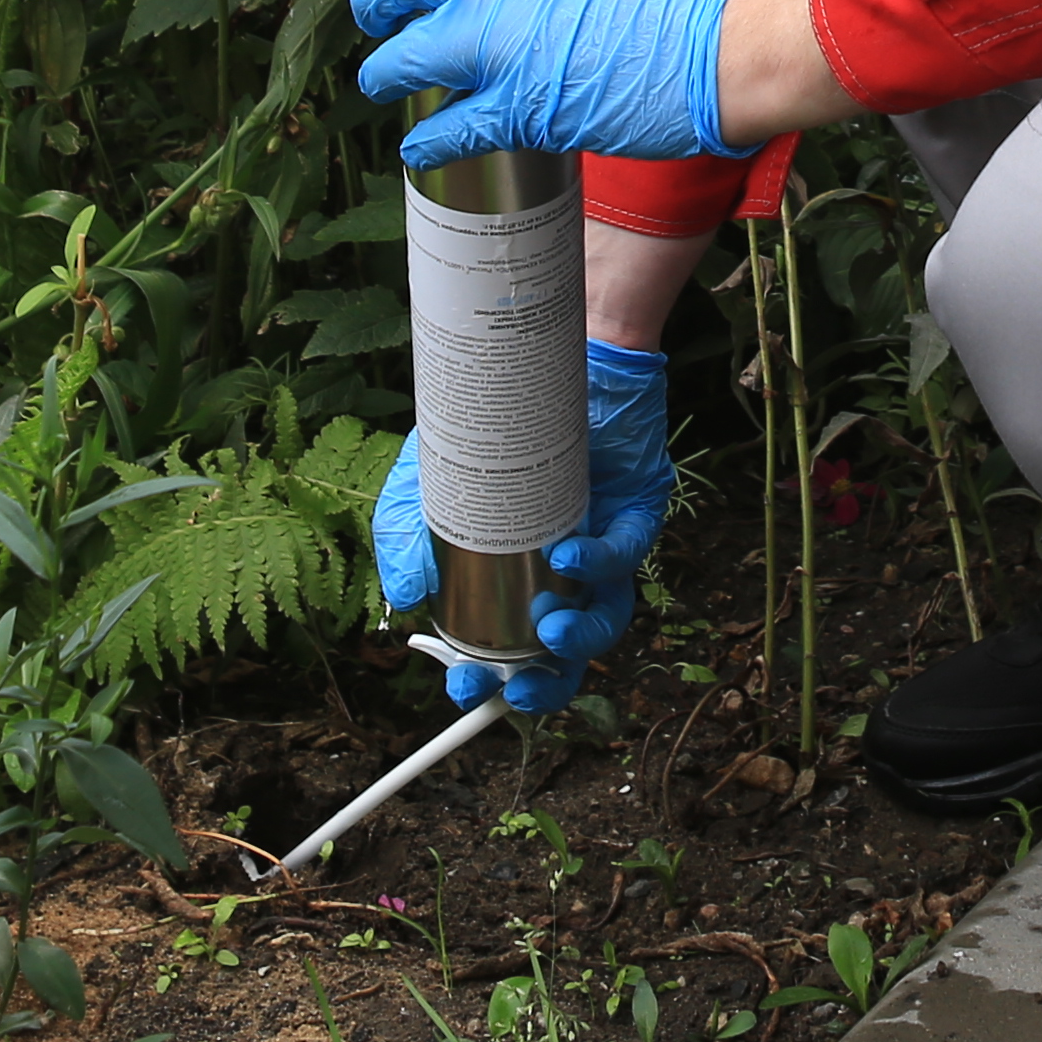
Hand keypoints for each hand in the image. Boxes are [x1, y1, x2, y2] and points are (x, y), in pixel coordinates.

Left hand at [352, 0, 760, 166]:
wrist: (719, 40)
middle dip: (373, 9)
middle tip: (383, 28)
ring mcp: (492, 45)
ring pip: (395, 62)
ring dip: (385, 79)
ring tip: (388, 89)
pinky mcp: (511, 110)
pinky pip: (439, 130)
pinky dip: (423, 143)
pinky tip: (421, 149)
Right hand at [369, 340, 673, 712]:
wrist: (534, 353)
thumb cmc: (484, 422)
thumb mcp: (423, 480)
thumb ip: (404, 536)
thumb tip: (405, 597)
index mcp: (516, 575)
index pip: (510, 650)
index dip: (492, 681)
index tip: (465, 688)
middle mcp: (563, 571)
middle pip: (564, 653)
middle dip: (543, 683)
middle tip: (514, 687)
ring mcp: (603, 542)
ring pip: (607, 613)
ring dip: (579, 637)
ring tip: (549, 632)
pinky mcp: (638, 509)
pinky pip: (627, 551)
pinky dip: (598, 564)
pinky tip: (568, 558)